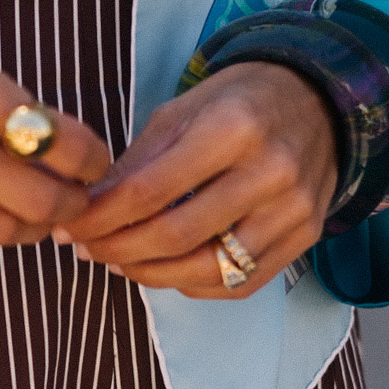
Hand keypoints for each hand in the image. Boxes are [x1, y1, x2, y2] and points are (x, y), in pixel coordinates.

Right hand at [0, 10, 110, 248]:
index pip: (60, 141)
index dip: (92, 160)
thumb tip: (60, 142)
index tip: (94, 162)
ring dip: (32, 227)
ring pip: (4, 231)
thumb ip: (3, 103)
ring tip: (36, 211)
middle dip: (72, 205)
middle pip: (41, 200)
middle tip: (76, 198)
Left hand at [54, 62, 338, 297]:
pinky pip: (239, 283)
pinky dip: (192, 285)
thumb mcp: (181, 112)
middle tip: (87, 249)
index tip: (69, 226)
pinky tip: (166, 270)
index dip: (100, 216)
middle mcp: (270, 172)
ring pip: (208, 269)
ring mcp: (293, 211)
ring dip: (151, 274)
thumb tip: (86, 210)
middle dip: (119, 249)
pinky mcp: (306, 238)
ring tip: (120, 262)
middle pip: (176, 235)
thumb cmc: (238, 103)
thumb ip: (136, 163)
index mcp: (233, 128)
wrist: (319, 103)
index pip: (150, 190)